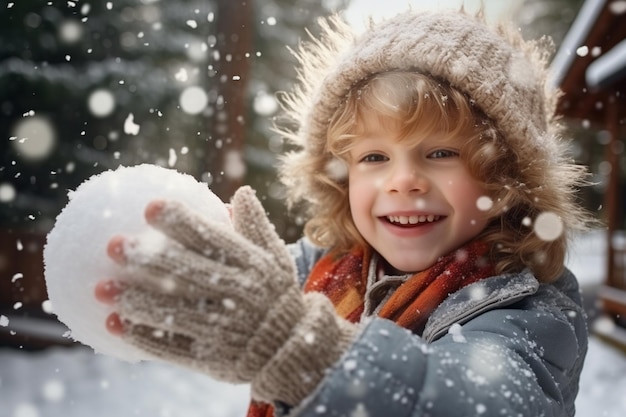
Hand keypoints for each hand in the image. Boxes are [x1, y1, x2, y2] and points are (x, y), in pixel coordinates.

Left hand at [95, 186, 357, 404]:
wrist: (290, 349)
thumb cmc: (277, 295)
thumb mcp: (276, 258)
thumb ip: (256, 227)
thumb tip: (241, 192)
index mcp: (253, 267)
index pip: (213, 240)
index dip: (181, 222)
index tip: (150, 207)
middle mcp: (239, 297)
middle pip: (187, 274)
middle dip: (148, 260)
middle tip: (113, 245)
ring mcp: (224, 330)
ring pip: (174, 312)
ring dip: (135, 301)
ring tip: (101, 288)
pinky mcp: (212, 359)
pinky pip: (173, 348)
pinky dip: (143, 337)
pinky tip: (114, 325)